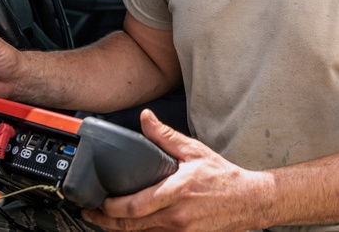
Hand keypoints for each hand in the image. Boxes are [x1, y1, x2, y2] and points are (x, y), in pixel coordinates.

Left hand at [81, 110, 273, 231]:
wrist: (248, 201)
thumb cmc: (223, 177)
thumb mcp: (194, 151)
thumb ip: (165, 137)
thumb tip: (146, 119)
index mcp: (176, 192)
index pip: (135, 207)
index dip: (111, 208)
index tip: (99, 202)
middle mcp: (176, 216)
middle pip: (131, 227)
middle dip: (106, 222)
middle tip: (90, 215)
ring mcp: (180, 231)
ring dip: (119, 229)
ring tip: (104, 220)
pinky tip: (130, 227)